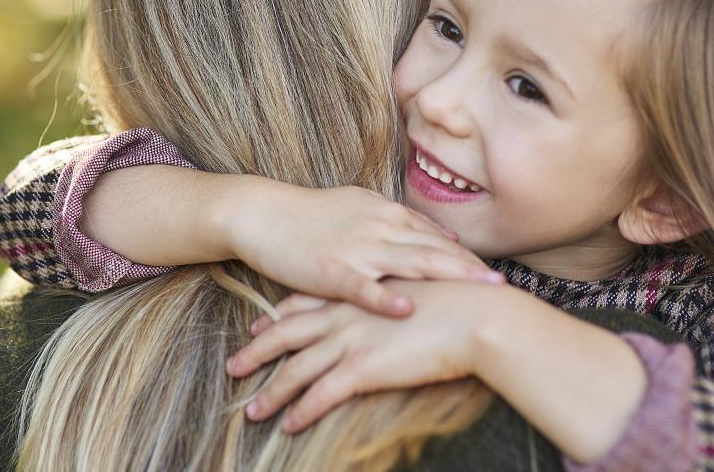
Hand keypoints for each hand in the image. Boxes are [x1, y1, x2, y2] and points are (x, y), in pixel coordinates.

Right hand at [219, 180, 503, 316]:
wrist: (262, 213)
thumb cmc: (309, 214)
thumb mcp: (360, 206)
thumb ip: (400, 220)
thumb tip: (438, 231)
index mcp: (386, 214)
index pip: (436, 237)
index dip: (467, 256)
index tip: (495, 274)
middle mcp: (378, 228)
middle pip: (434, 249)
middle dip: (471, 268)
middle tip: (502, 286)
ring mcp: (356, 248)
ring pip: (410, 263)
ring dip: (448, 277)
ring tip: (477, 292)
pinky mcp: (330, 270)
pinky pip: (363, 286)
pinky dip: (386, 298)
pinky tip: (408, 308)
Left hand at [225, 279, 499, 431]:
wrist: (479, 315)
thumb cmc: (461, 302)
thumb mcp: (420, 288)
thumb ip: (398, 296)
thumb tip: (397, 305)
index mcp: (358, 294)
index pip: (308, 302)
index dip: (282, 313)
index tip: (263, 321)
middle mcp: (346, 315)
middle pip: (288, 334)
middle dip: (258, 351)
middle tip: (235, 365)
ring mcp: (351, 341)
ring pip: (296, 369)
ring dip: (271, 393)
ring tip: (252, 411)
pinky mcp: (362, 368)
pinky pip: (320, 395)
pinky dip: (301, 411)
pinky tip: (288, 425)